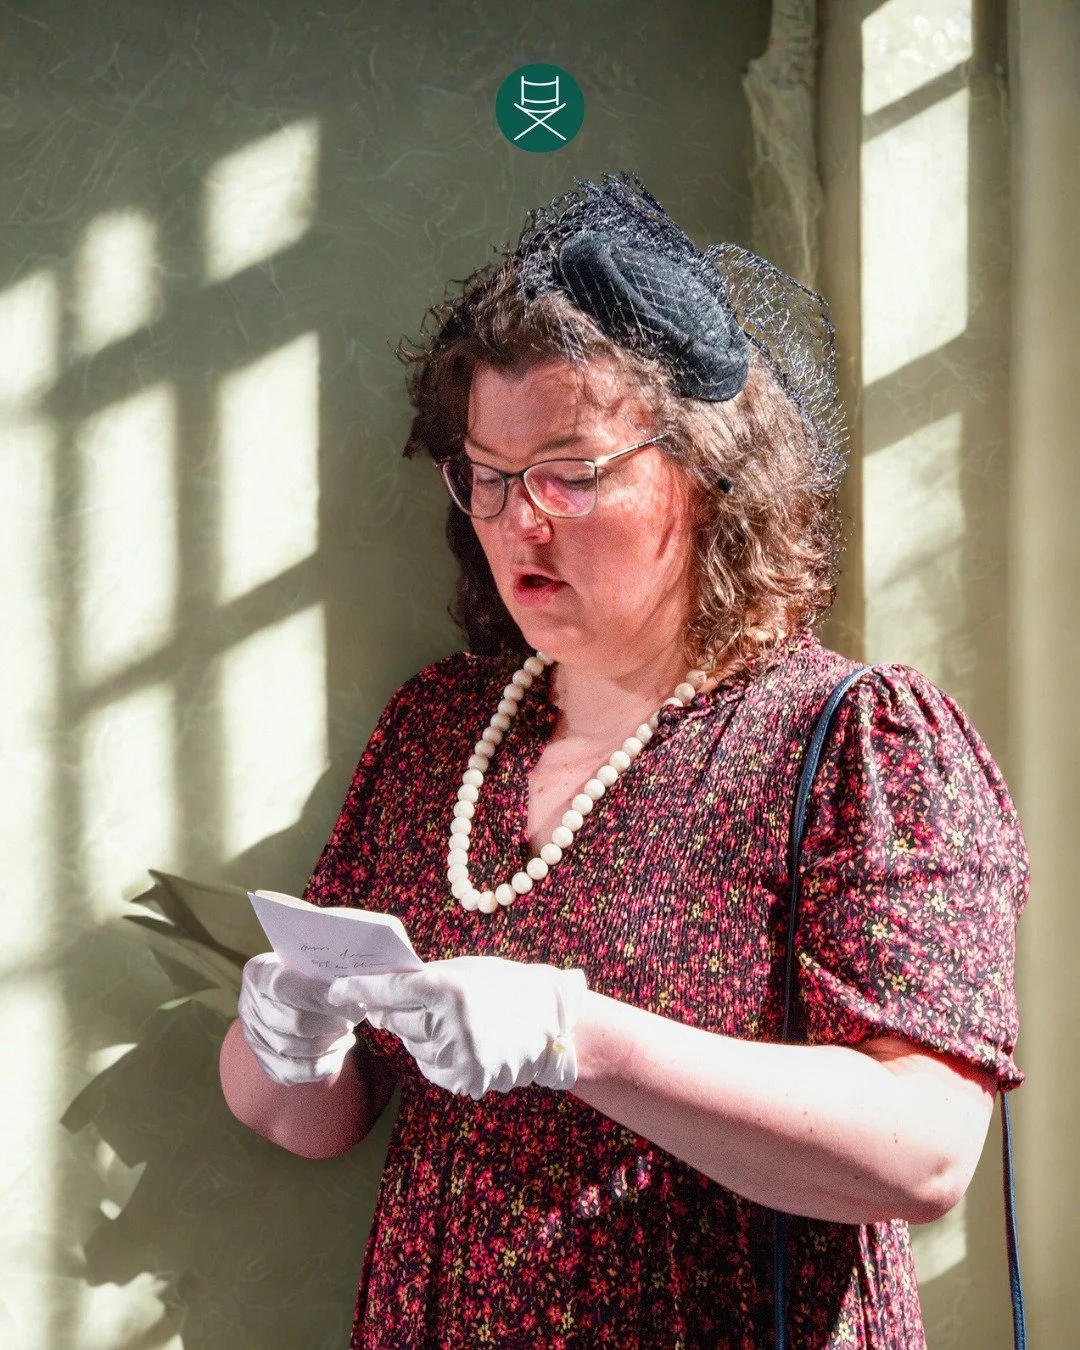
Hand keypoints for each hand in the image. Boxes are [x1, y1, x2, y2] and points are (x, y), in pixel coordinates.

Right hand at [238, 952, 362, 1085]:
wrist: (280, 993)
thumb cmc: (302, 971)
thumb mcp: (307, 961)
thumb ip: (323, 971)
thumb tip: (353, 989)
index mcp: (259, 974)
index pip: (286, 988)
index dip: (319, 997)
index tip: (352, 1003)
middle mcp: (248, 1006)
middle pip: (294, 1024)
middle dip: (332, 1023)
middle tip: (355, 1017)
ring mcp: (253, 1037)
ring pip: (294, 1050)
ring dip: (330, 1043)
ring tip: (347, 1031)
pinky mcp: (264, 1062)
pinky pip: (294, 1073)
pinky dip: (323, 1065)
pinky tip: (339, 1049)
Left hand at [327, 956, 587, 1100]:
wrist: (553, 1025)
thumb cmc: (504, 987)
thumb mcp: (465, 970)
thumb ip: (423, 979)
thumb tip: (376, 987)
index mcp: (450, 988)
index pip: (390, 990)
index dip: (358, 991)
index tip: (335, 991)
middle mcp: (451, 1024)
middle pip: (395, 1020)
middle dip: (390, 1011)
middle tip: (393, 1001)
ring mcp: (459, 1057)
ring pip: (412, 1045)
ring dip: (419, 1034)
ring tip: (451, 1022)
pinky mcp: (464, 1082)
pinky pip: (429, 1067)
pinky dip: (435, 1055)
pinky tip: (459, 1043)